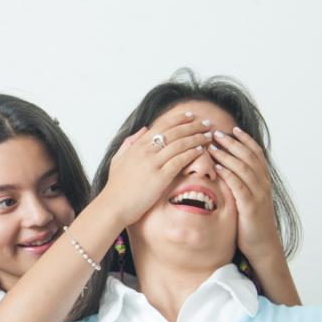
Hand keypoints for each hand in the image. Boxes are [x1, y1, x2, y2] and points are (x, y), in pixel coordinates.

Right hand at [101, 112, 212, 226]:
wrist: (112, 206)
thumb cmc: (116, 187)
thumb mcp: (118, 159)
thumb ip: (129, 142)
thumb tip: (144, 129)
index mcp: (137, 146)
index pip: (162, 125)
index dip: (179, 118)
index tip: (191, 115)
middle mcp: (145, 151)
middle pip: (174, 132)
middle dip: (193, 125)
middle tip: (207, 123)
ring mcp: (153, 164)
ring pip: (179, 144)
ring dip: (196, 138)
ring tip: (208, 136)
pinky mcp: (160, 177)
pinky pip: (179, 161)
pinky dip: (191, 153)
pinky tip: (201, 150)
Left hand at [208, 127, 282, 259]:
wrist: (262, 245)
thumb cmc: (250, 222)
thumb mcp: (247, 199)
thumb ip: (240, 184)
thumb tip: (226, 170)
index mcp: (262, 180)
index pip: (255, 153)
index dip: (244, 139)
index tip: (231, 128)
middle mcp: (262, 184)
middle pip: (248, 156)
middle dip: (232, 143)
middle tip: (216, 132)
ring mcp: (258, 195)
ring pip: (243, 168)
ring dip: (227, 155)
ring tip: (213, 146)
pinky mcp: (250, 207)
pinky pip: (239, 187)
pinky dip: (229, 175)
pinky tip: (218, 168)